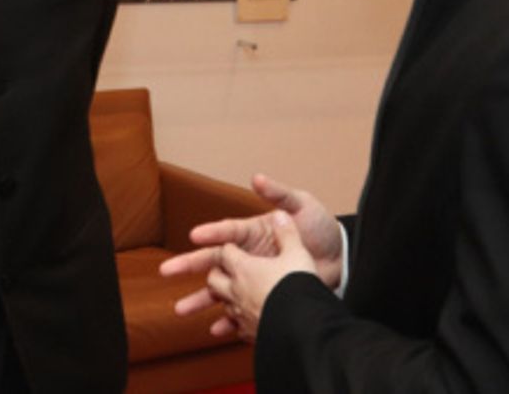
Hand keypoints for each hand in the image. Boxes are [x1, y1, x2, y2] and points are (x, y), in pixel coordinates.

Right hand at [160, 175, 342, 330]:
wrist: (342, 259)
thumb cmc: (319, 227)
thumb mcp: (301, 205)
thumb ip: (279, 193)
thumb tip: (257, 178)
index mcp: (253, 231)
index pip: (227, 232)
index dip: (212, 232)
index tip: (194, 236)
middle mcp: (248, 255)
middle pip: (214, 261)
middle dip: (189, 265)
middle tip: (166, 271)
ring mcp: (255, 277)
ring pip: (221, 289)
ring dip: (201, 299)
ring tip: (181, 310)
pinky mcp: (265, 297)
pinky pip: (242, 310)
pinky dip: (229, 320)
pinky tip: (216, 330)